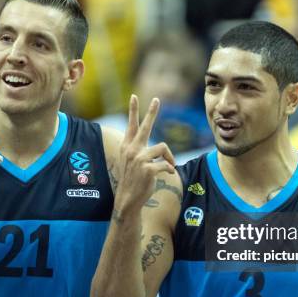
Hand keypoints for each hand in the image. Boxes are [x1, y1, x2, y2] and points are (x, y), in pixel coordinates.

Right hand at [115, 95, 174, 211]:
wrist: (128, 200)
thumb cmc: (133, 180)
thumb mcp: (133, 163)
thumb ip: (141, 151)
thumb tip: (160, 147)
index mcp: (127, 147)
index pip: (131, 125)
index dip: (133, 110)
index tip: (134, 96)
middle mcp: (132, 150)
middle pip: (145, 127)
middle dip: (151, 112)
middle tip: (157, 99)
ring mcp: (139, 159)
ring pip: (163, 147)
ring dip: (169, 157)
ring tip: (169, 165)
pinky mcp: (147, 169)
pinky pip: (166, 164)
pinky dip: (169, 169)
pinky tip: (167, 174)